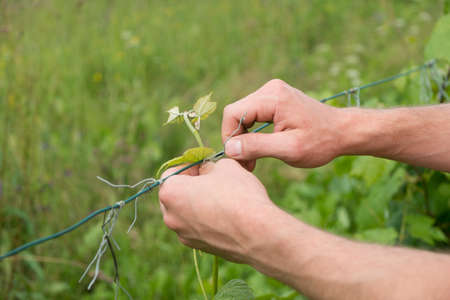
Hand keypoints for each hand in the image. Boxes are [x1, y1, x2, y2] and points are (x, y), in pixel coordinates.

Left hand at [158, 159, 276, 262]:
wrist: (258, 234)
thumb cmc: (239, 195)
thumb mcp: (225, 167)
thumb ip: (208, 166)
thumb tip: (206, 171)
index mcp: (171, 193)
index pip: (171, 172)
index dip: (189, 165)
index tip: (205, 165)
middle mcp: (171, 217)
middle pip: (175, 195)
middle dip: (191, 185)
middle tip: (213, 180)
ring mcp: (184, 235)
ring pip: (187, 213)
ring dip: (200, 203)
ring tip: (224, 198)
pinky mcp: (199, 247)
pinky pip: (198, 227)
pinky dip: (208, 220)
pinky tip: (228, 216)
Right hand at [222, 79, 342, 168]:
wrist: (343, 131)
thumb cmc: (321, 142)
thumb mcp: (289, 149)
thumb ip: (258, 147)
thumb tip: (230, 148)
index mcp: (273, 97)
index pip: (233, 113)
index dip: (230, 136)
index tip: (240, 158)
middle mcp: (270, 89)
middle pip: (236, 113)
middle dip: (237, 139)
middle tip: (247, 164)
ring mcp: (272, 92)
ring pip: (242, 115)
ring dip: (244, 138)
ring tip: (253, 160)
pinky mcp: (274, 99)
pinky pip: (252, 114)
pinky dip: (252, 133)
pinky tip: (260, 148)